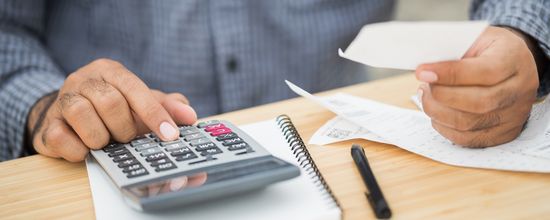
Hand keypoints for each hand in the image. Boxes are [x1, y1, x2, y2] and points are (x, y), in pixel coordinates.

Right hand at [27, 59, 196, 161]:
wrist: (69, 117)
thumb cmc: (112, 109)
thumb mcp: (142, 103)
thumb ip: (167, 107)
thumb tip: (189, 115)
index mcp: (110, 71)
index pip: (135, 88)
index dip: (154, 113)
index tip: (170, 135)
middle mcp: (84, 80)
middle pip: (110, 102)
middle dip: (125, 128)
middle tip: (127, 137)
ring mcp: (62, 100)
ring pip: (82, 114)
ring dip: (101, 137)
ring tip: (106, 141)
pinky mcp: (47, 125)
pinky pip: (61, 137)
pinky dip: (79, 150)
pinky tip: (86, 150)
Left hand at [415, 26, 538, 146]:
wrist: (512, 63)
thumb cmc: (487, 49)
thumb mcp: (475, 38)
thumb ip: (453, 52)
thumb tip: (426, 70)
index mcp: (515, 59)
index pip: (485, 71)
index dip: (450, 74)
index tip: (423, 72)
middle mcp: (520, 90)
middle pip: (479, 102)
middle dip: (441, 95)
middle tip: (424, 85)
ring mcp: (514, 114)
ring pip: (469, 124)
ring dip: (438, 112)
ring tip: (426, 96)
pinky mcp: (504, 133)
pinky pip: (468, 139)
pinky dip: (445, 127)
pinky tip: (436, 112)